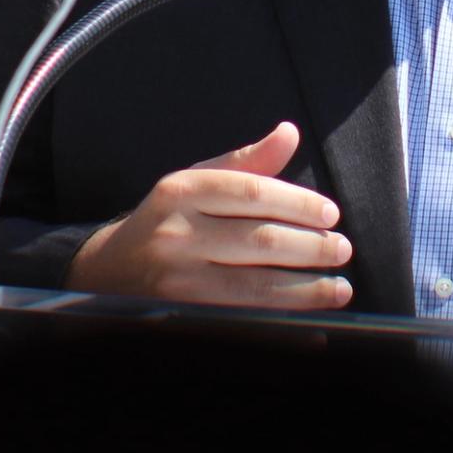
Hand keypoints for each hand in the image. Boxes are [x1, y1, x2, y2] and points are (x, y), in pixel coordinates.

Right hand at [64, 121, 352, 309]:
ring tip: (340, 287)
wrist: (110, 271)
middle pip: (258, 241)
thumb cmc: (168, 219)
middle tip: (342, 249)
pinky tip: (311, 318)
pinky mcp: (183, 316)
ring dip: (306, 289)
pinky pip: (243, 318)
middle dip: (310, 247)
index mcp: (182, 191)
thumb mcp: (197, 180)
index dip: (297, 203)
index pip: (251, 193)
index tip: (331, 214)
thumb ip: (247, 162)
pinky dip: (282, 319)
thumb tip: (290, 133)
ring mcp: (178, 280)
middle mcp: (177, 235)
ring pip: (254, 286)